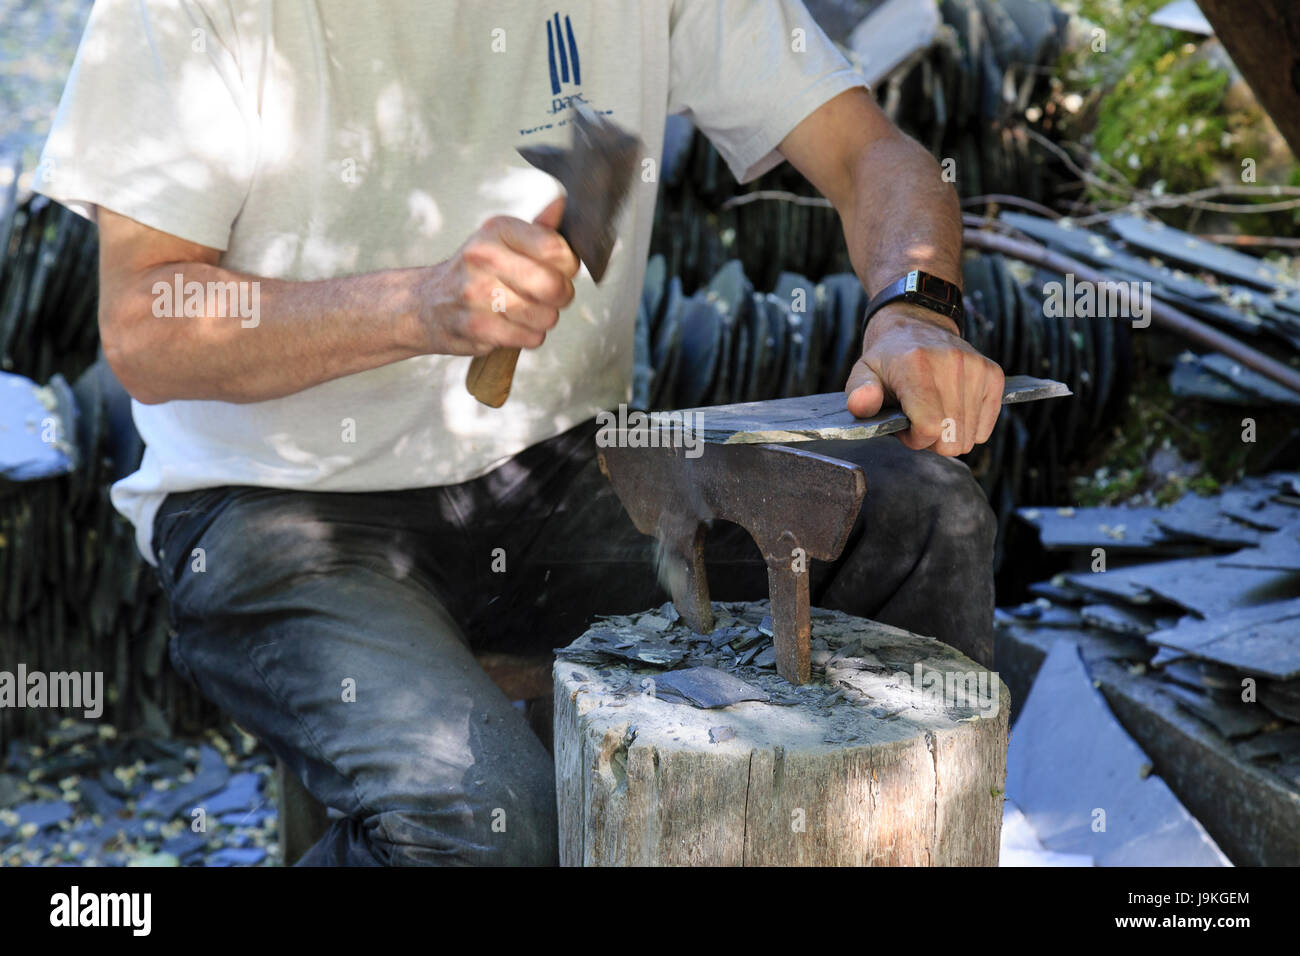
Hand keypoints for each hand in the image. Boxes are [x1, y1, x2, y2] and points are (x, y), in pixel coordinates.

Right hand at [410, 197, 579, 355]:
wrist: (426, 304)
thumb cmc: (475, 272)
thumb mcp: (501, 240)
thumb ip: (538, 229)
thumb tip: (563, 205)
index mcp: (497, 230)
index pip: (555, 248)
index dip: (568, 265)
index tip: (558, 269)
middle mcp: (484, 257)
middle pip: (553, 286)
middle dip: (561, 295)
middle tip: (548, 295)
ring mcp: (478, 294)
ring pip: (546, 317)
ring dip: (543, 319)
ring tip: (523, 309)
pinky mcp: (477, 327)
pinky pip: (530, 338)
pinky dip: (528, 336)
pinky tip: (510, 324)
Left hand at [844, 303, 1003, 455]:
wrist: (916, 325)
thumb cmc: (888, 359)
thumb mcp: (862, 374)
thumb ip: (859, 394)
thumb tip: (862, 404)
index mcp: (915, 366)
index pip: (930, 428)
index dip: (915, 439)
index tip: (904, 426)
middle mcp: (951, 364)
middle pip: (952, 438)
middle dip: (931, 440)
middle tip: (917, 419)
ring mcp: (976, 368)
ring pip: (970, 437)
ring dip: (948, 433)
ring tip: (932, 410)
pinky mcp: (993, 374)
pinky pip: (985, 427)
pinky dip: (969, 426)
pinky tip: (952, 408)